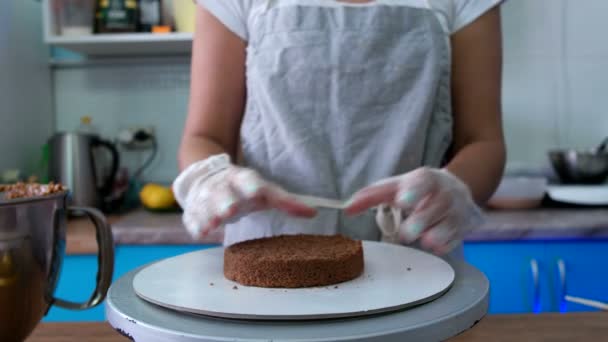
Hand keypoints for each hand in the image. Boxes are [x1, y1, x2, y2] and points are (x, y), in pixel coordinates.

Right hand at [173, 154, 316, 238]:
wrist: (206, 177)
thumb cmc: (243, 189)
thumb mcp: (264, 191)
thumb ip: (286, 202)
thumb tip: (313, 213)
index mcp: (240, 178)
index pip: (247, 180)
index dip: (252, 186)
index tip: (256, 193)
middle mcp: (221, 187)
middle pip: (223, 193)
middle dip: (226, 202)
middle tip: (231, 210)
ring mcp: (206, 199)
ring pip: (206, 206)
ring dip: (210, 215)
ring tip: (214, 223)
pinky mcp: (194, 211)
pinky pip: (193, 218)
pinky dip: (196, 225)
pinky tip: (199, 232)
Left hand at [345, 168, 483, 253]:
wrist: (455, 190)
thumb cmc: (417, 190)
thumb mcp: (395, 187)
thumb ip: (370, 196)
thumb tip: (346, 209)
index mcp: (427, 179)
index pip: (424, 182)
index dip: (413, 191)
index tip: (401, 201)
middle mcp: (445, 194)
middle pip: (434, 209)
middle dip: (418, 224)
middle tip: (406, 233)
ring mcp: (456, 213)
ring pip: (445, 228)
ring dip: (430, 237)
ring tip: (422, 237)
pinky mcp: (462, 230)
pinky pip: (451, 243)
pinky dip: (441, 246)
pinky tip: (435, 241)